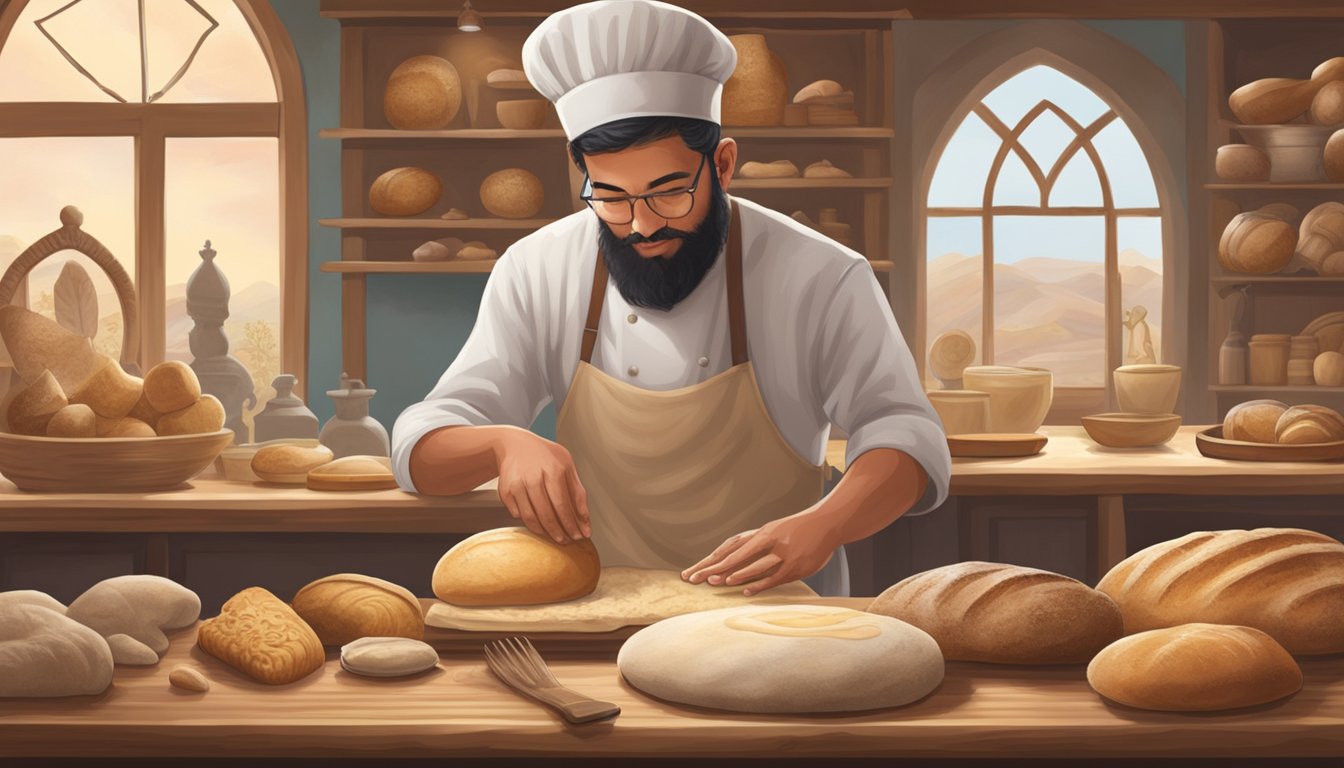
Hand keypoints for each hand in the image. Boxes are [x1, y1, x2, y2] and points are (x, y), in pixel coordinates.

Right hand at [493, 428, 590, 542]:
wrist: (514, 444)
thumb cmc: (545, 456)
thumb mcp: (567, 466)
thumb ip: (578, 492)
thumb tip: (585, 521)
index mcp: (552, 470)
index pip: (562, 506)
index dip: (570, 524)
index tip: (578, 536)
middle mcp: (533, 478)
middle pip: (546, 515)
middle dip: (558, 532)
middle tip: (566, 541)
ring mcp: (517, 485)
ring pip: (530, 518)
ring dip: (544, 531)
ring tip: (554, 536)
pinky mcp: (505, 491)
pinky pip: (518, 514)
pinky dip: (528, 521)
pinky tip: (538, 523)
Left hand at [681, 512, 837, 595]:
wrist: (828, 523)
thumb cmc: (797, 529)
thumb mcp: (774, 532)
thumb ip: (754, 544)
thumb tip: (729, 558)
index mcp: (761, 533)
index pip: (729, 548)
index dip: (709, 560)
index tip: (690, 572)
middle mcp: (769, 541)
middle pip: (736, 555)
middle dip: (714, 567)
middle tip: (693, 579)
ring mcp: (783, 553)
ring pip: (756, 564)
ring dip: (736, 573)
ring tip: (717, 581)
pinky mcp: (797, 566)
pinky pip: (775, 577)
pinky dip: (760, 584)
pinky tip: (746, 591)